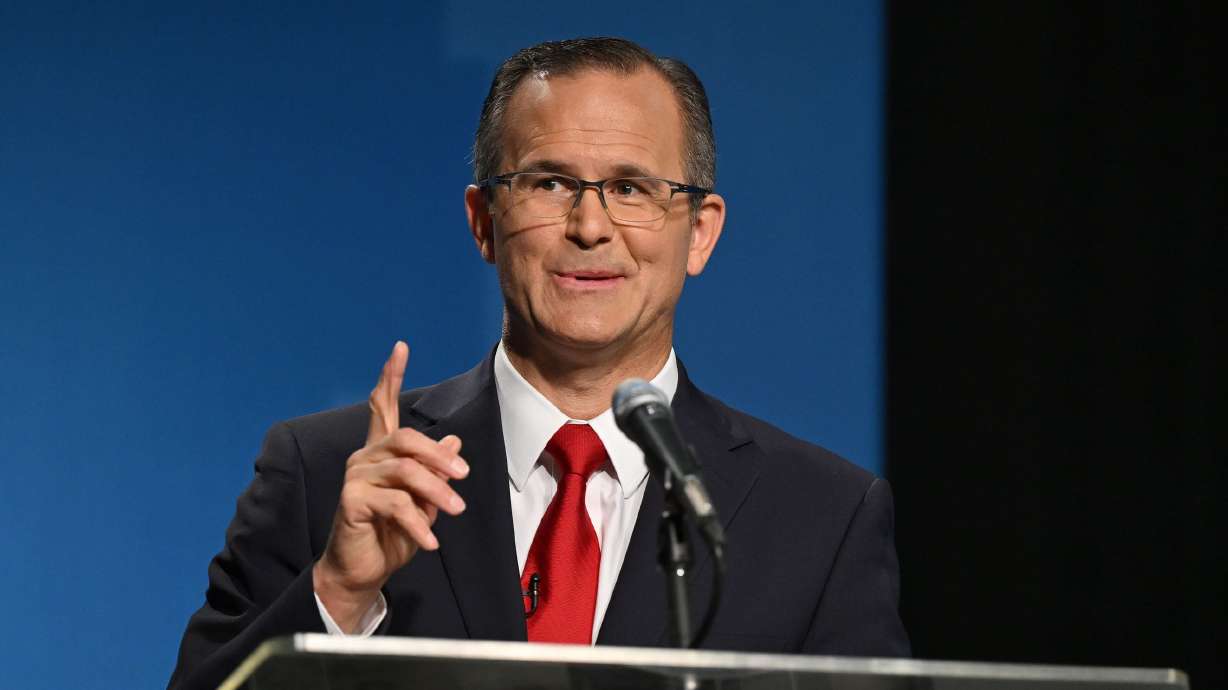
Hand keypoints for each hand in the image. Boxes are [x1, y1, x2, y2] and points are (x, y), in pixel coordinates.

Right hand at [313, 341, 468, 631]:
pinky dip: (418, 523)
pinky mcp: (351, 501)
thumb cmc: (392, 533)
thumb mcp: (423, 500)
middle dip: (438, 456)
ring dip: (436, 492)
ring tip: (456, 511)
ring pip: (405, 472)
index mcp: (381, 452)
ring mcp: (356, 477)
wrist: (362, 570)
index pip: (383, 406)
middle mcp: (365, 457)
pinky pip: (395, 504)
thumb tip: (454, 442)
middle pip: (406, 439)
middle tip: (464, 475)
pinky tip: (431, 542)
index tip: (400, 347)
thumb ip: (434, 472)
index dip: (391, 376)